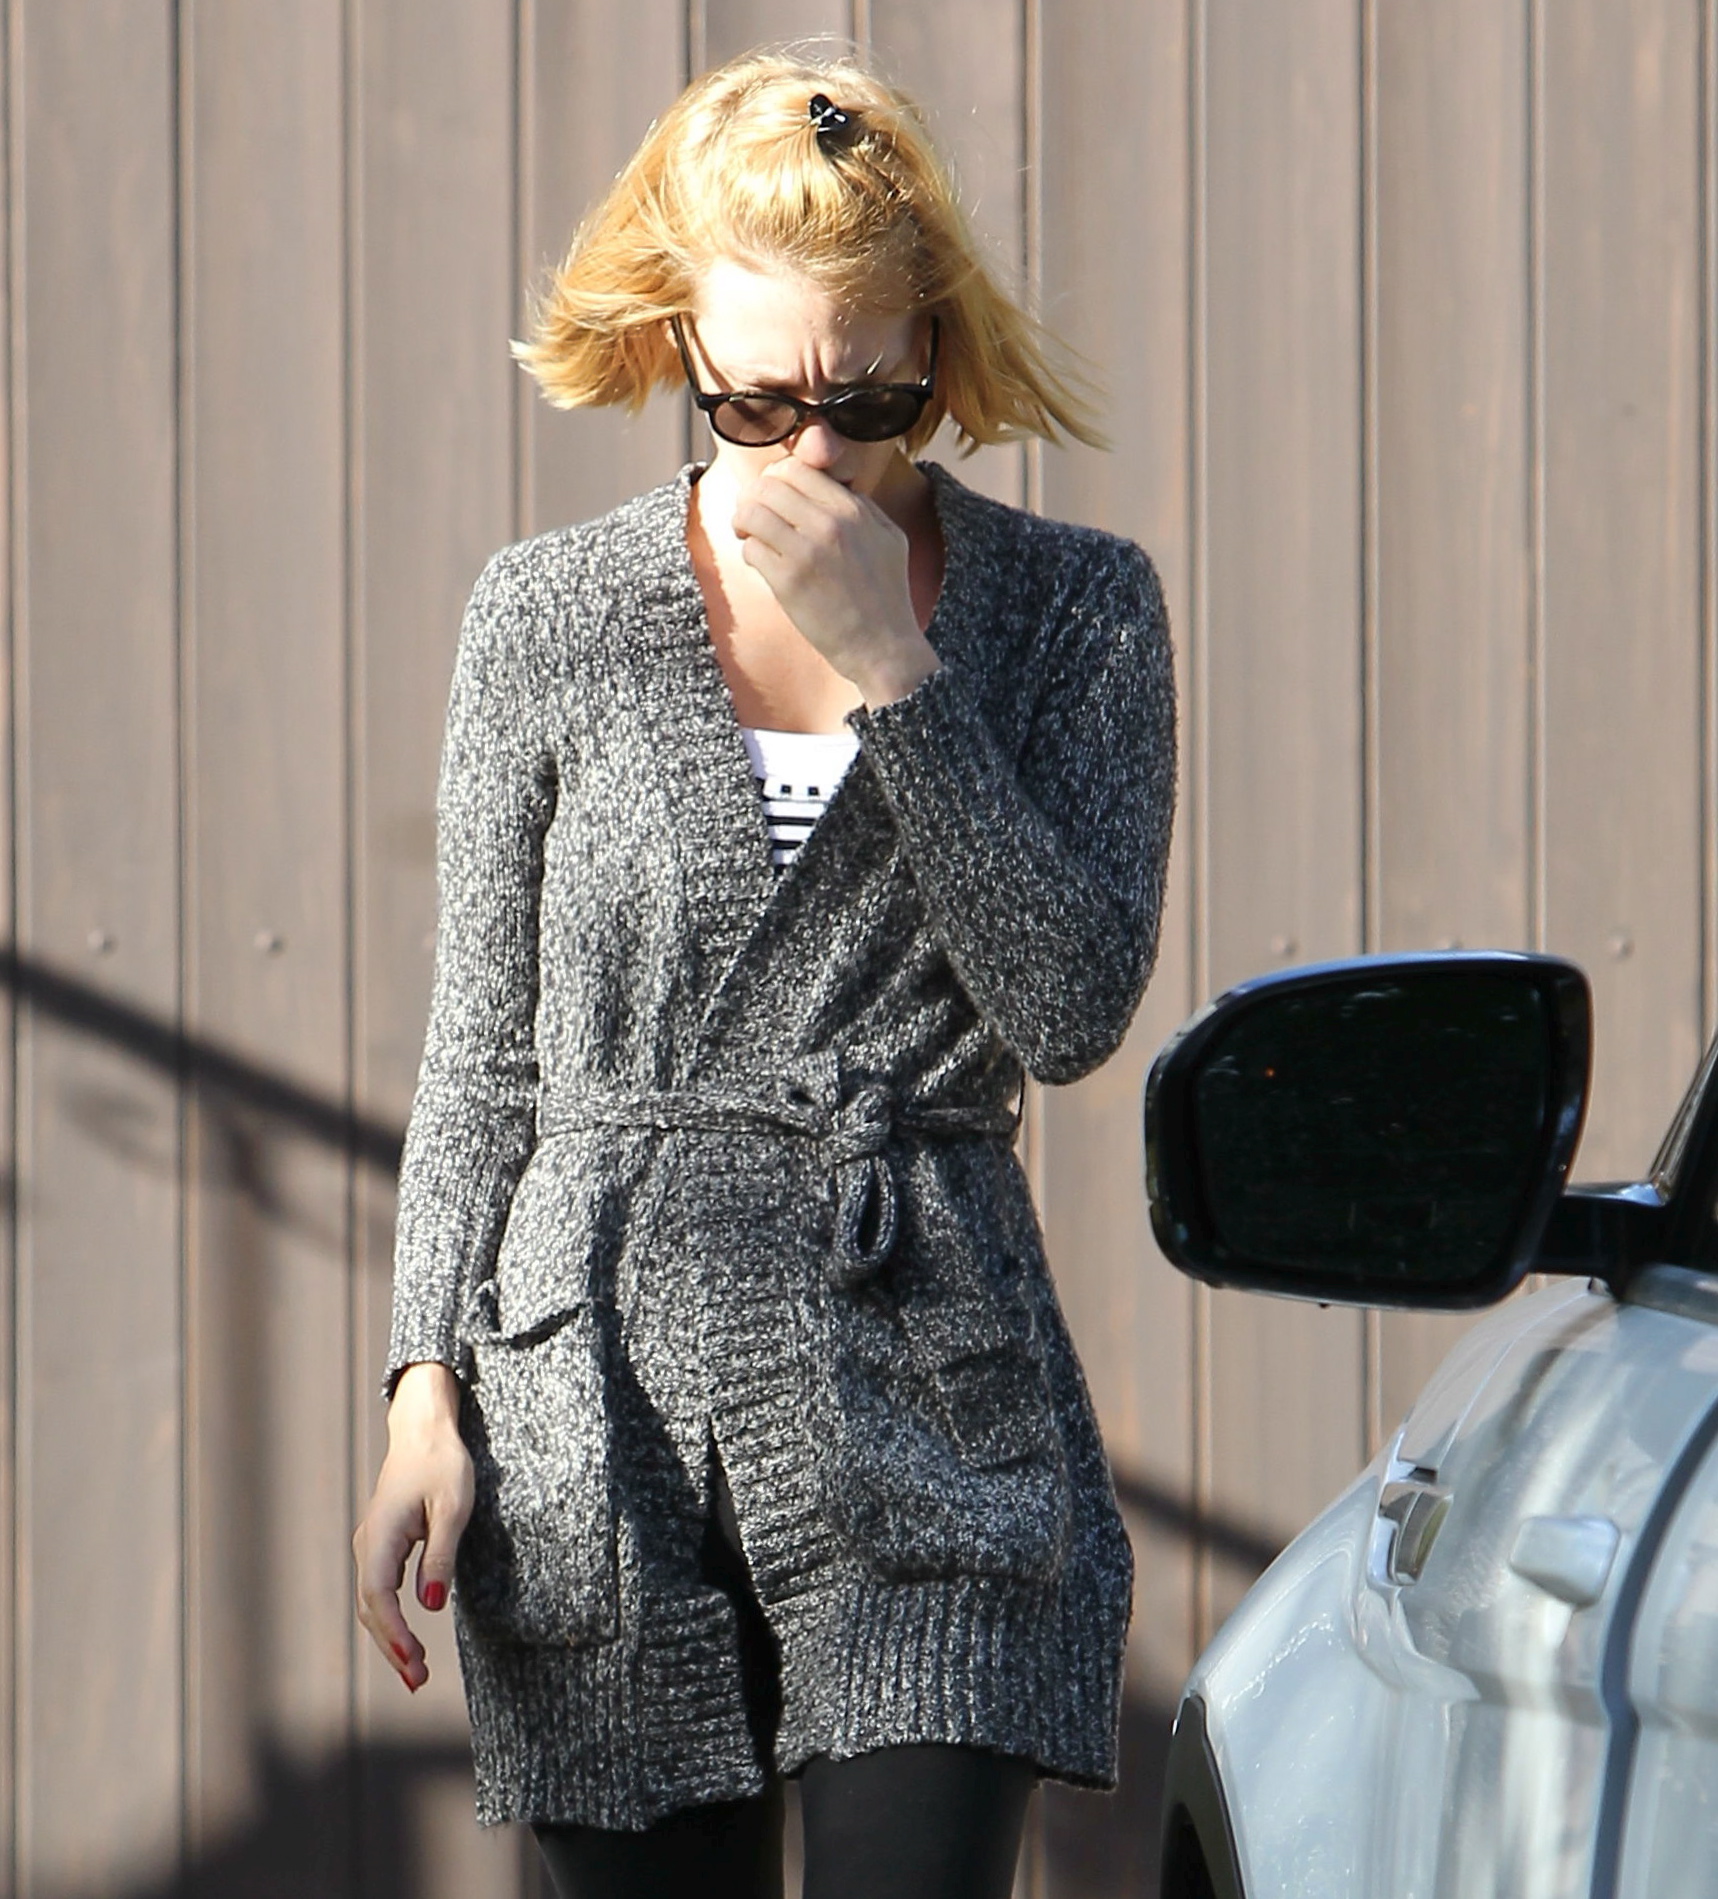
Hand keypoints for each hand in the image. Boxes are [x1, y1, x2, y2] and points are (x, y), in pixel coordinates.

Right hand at [352, 1361, 472, 1692]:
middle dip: (392, 1647)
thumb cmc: (442, 1463)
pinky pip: (379, 1591)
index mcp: (382, 1534)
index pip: (379, 1595)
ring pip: (372, 1603)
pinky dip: (391, 1619)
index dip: (394, 1632)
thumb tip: (431, 1606)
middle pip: (371, 1608)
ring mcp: (372, 1545)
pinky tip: (408, 1640)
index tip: (414, 1658)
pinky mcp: (382, 1546)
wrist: (424, 1430)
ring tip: (415, 1672)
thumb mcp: (453, 1508)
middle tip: (418, 1681)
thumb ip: (441, 1556)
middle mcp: (368, 1544)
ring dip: (390, 1638)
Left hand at [732, 458, 940, 706]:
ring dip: (743, 523)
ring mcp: (807, 552)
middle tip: (753, 516)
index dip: (775, 478)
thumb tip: (830, 485)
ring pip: (751, 513)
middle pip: (767, 486)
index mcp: (852, 509)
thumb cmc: (887, 596)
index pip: (796, 469)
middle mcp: (829, 524)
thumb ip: (862, 506)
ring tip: (749, 536)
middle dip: (752, 498)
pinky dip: (750, 554)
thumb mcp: (889, 538)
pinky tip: (763, 565)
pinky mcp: (788, 582)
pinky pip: (751, 549)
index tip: (773, 496)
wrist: (883, 647)